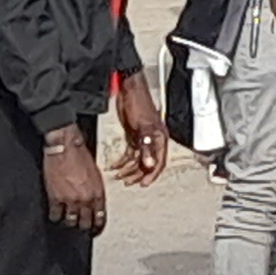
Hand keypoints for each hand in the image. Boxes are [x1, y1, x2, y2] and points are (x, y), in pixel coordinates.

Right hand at [43, 126, 107, 234]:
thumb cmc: (82, 157)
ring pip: (70, 222)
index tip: (95, 230)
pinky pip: (55, 215)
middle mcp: (86, 200)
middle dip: (83, 227)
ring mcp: (70, 200)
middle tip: (81, 228)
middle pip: (85, 223)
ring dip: (69, 222)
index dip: (97, 226)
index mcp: (98, 193)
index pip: (100, 217)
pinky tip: (55, 214)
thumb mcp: (96, 174)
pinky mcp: (55, 198)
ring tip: (68, 221)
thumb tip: (94, 201)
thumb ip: (96, 190)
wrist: (66, 149)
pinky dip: (55, 216)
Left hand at [111, 71, 165, 185]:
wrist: (129, 90)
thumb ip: (147, 147)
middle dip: (138, 174)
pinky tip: (116, 165)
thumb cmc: (139, 104)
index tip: (144, 184)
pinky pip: (130, 152)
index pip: (159, 162)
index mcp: (160, 138)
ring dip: (129, 168)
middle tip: (128, 182)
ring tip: (120, 175)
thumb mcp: (143, 128)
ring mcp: (143, 138)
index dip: (152, 174)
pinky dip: (123, 160)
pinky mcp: (134, 135)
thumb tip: (149, 163)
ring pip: (138, 159)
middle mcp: (153, 140)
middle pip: (148, 162)